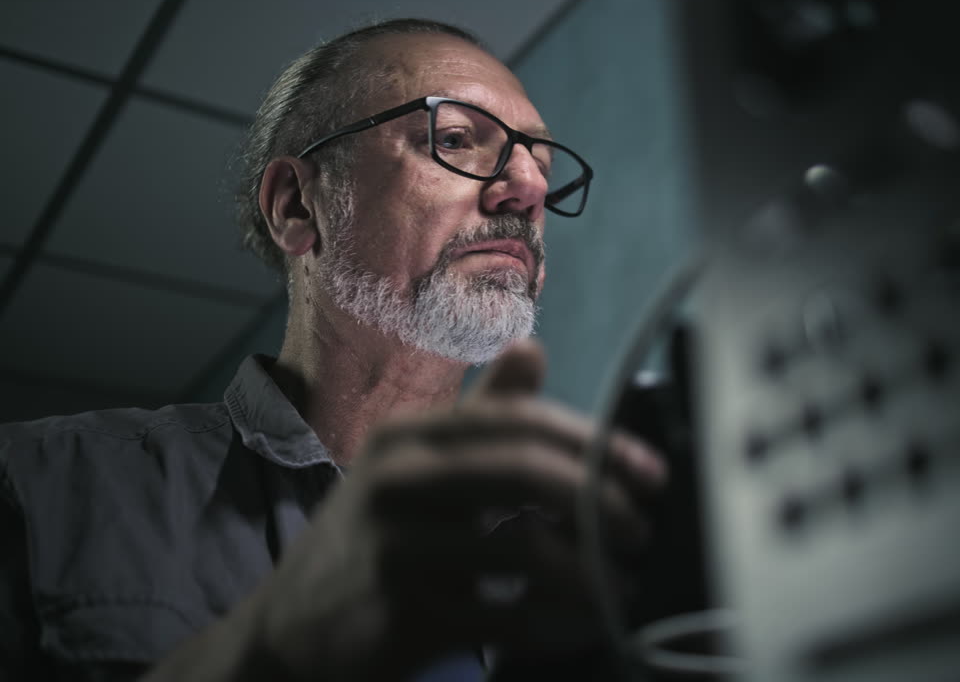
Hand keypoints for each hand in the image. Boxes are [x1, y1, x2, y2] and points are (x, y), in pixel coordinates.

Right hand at [254, 339, 667, 679]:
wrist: (290, 631)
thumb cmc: (373, 540)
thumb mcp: (413, 468)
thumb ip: (478, 414)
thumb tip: (533, 347)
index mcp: (407, 437)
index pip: (519, 421)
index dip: (595, 443)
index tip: (650, 473)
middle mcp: (396, 482)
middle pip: (523, 471)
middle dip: (600, 499)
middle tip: (641, 530)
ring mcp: (396, 551)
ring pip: (525, 551)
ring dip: (592, 571)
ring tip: (619, 583)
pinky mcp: (404, 618)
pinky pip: (509, 620)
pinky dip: (559, 625)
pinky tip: (582, 625)